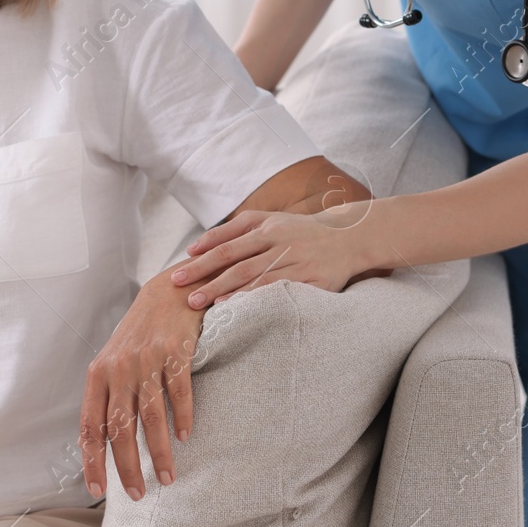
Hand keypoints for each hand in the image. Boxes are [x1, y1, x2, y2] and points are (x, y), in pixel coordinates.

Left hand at [80, 271, 203, 501]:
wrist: (167, 292)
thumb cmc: (138, 334)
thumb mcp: (113, 362)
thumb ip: (107, 397)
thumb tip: (99, 443)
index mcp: (98, 374)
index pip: (91, 425)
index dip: (93, 460)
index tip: (98, 488)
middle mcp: (119, 368)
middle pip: (120, 428)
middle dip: (127, 466)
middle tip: (137, 493)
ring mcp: (146, 360)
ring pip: (150, 417)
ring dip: (160, 453)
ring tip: (167, 477)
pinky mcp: (174, 352)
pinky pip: (178, 394)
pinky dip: (182, 418)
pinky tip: (184, 437)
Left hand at [167, 202, 387, 306]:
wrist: (348, 236)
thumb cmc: (300, 231)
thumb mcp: (270, 220)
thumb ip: (235, 230)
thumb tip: (196, 247)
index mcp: (266, 225)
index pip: (227, 240)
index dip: (202, 255)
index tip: (179, 268)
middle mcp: (278, 239)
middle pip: (234, 258)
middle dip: (204, 274)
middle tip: (180, 289)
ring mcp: (294, 259)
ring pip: (252, 275)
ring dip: (223, 289)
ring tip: (199, 302)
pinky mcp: (310, 278)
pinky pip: (276, 289)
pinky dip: (252, 297)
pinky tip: (234, 305)